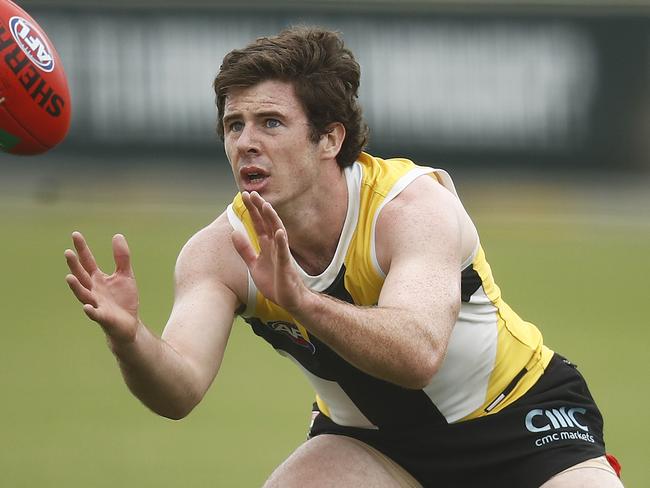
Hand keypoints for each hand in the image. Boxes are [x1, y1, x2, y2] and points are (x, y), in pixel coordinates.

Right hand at [64, 231, 139, 344]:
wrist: (129, 324)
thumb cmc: (123, 300)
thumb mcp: (125, 275)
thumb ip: (122, 257)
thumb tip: (117, 235)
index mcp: (98, 279)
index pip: (87, 261)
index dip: (82, 249)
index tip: (75, 234)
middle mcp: (93, 290)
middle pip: (82, 276)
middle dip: (74, 265)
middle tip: (67, 252)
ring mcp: (96, 304)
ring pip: (84, 294)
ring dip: (76, 287)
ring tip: (69, 277)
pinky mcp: (103, 318)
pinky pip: (95, 314)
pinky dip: (90, 311)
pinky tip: (86, 307)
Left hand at [231, 192, 309, 312]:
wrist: (288, 300)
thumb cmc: (273, 282)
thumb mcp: (253, 265)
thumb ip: (245, 250)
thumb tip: (233, 233)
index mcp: (266, 245)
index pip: (258, 223)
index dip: (252, 211)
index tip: (245, 196)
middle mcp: (275, 246)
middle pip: (267, 223)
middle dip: (260, 208)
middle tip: (251, 193)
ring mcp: (281, 254)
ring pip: (277, 232)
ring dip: (272, 219)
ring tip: (266, 206)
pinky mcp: (286, 265)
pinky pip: (284, 252)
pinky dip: (282, 242)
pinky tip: (279, 232)